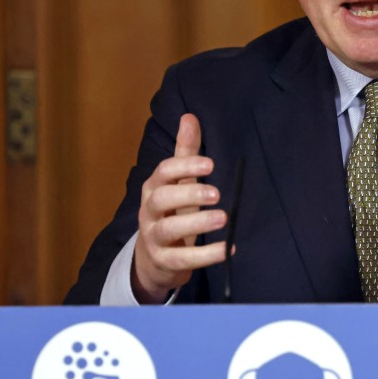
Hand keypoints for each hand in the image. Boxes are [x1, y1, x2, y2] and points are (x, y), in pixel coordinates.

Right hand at [133, 113, 226, 302]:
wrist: (153, 259)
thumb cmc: (171, 211)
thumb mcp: (178, 182)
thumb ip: (185, 152)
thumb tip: (189, 117)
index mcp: (154, 188)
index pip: (163, 173)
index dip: (185, 167)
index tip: (211, 164)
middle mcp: (150, 211)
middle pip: (161, 200)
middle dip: (188, 194)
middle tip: (217, 194)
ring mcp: (154, 238)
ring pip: (169, 230)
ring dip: (197, 224)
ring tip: (224, 218)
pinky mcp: (164, 261)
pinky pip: (182, 259)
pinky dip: (206, 255)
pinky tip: (228, 249)